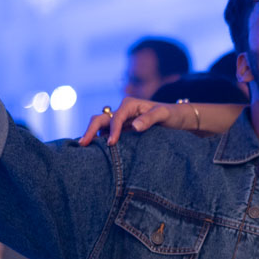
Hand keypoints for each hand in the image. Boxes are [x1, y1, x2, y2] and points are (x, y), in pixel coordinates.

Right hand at [79, 98, 193, 145]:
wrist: (176, 119)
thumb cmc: (171, 115)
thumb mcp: (164, 114)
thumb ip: (150, 118)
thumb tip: (135, 126)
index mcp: (130, 104)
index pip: (116, 117)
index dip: (113, 130)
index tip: (111, 144)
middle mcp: (122, 111)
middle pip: (100, 119)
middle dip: (90, 131)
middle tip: (82, 145)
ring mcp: (120, 122)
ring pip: (100, 127)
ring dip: (92, 137)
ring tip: (83, 152)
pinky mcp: (122, 131)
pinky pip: (107, 135)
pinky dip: (100, 142)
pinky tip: (94, 153)